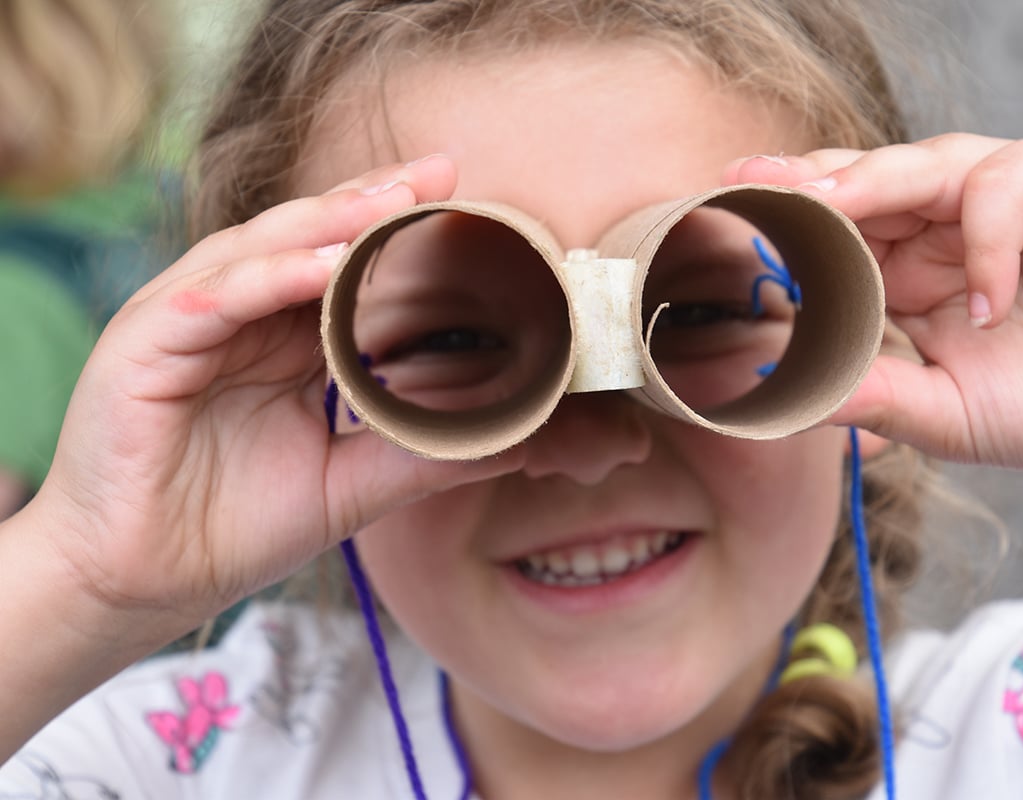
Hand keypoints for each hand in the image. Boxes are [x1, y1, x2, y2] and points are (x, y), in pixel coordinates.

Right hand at [22, 155, 519, 639]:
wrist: (142, 586)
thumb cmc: (234, 530)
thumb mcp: (350, 485)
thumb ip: (421, 454)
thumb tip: (512, 438)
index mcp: (284, 342)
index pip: (346, 268)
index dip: (399, 235)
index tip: (465, 206)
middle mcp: (239, 318)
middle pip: (309, 239)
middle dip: (373, 202)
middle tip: (439, 174)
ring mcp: (189, 323)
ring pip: (260, 250)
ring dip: (326, 222)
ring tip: (391, 200)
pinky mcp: (143, 344)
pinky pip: (211, 298)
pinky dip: (264, 278)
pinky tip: (318, 266)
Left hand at [725, 135, 1022, 529]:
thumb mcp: (932, 409)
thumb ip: (866, 394)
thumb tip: (775, 393)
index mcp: (907, 265)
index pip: (837, 223)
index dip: (787, 216)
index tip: (727, 212)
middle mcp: (948, 220)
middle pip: (868, 178)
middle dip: (810, 182)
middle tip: (756, 184)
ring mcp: (1007, 196)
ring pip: (927, 162)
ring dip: (874, 183)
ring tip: (829, 209)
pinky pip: (1009, 184)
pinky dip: (988, 237)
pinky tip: (988, 303)